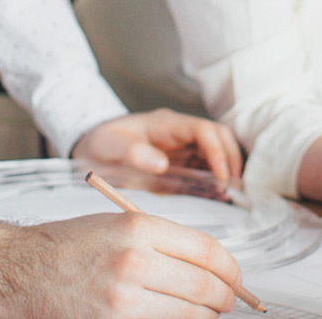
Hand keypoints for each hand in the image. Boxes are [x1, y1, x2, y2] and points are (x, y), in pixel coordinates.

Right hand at [0, 214, 244, 318]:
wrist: (14, 272)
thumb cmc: (65, 248)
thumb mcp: (116, 226)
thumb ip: (163, 241)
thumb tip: (211, 266)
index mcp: (138, 228)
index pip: (209, 252)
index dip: (232, 270)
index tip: (236, 279)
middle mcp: (134, 263)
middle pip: (207, 288)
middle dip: (226, 299)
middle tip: (228, 302)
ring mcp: (124, 300)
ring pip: (191, 314)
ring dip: (205, 317)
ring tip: (204, 313)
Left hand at [72, 109, 245, 181]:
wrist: (88, 152)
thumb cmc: (97, 146)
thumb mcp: (106, 147)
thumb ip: (131, 153)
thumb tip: (162, 164)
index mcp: (164, 124)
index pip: (204, 130)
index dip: (218, 150)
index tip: (221, 175)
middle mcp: (179, 133)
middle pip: (220, 137)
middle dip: (232, 159)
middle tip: (233, 188)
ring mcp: (182, 148)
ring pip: (219, 151)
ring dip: (230, 169)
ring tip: (232, 194)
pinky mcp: (181, 164)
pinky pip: (208, 168)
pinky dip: (218, 180)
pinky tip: (220, 197)